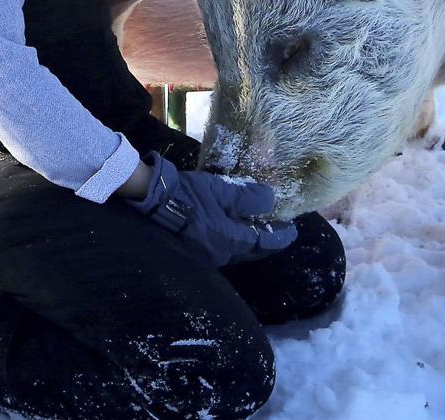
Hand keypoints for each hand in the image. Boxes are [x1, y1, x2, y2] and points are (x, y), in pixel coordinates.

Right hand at [125, 151, 298, 265]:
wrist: (152, 199)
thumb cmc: (188, 194)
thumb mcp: (220, 190)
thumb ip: (247, 197)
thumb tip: (271, 199)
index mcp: (229, 241)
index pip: (264, 243)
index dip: (281, 236)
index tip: (292, 230)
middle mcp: (220, 254)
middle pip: (251, 251)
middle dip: (266, 241)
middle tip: (277, 230)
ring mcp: (205, 255)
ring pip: (236, 251)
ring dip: (249, 241)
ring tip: (255, 228)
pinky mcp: (193, 249)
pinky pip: (222, 248)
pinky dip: (234, 239)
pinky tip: (230, 229)